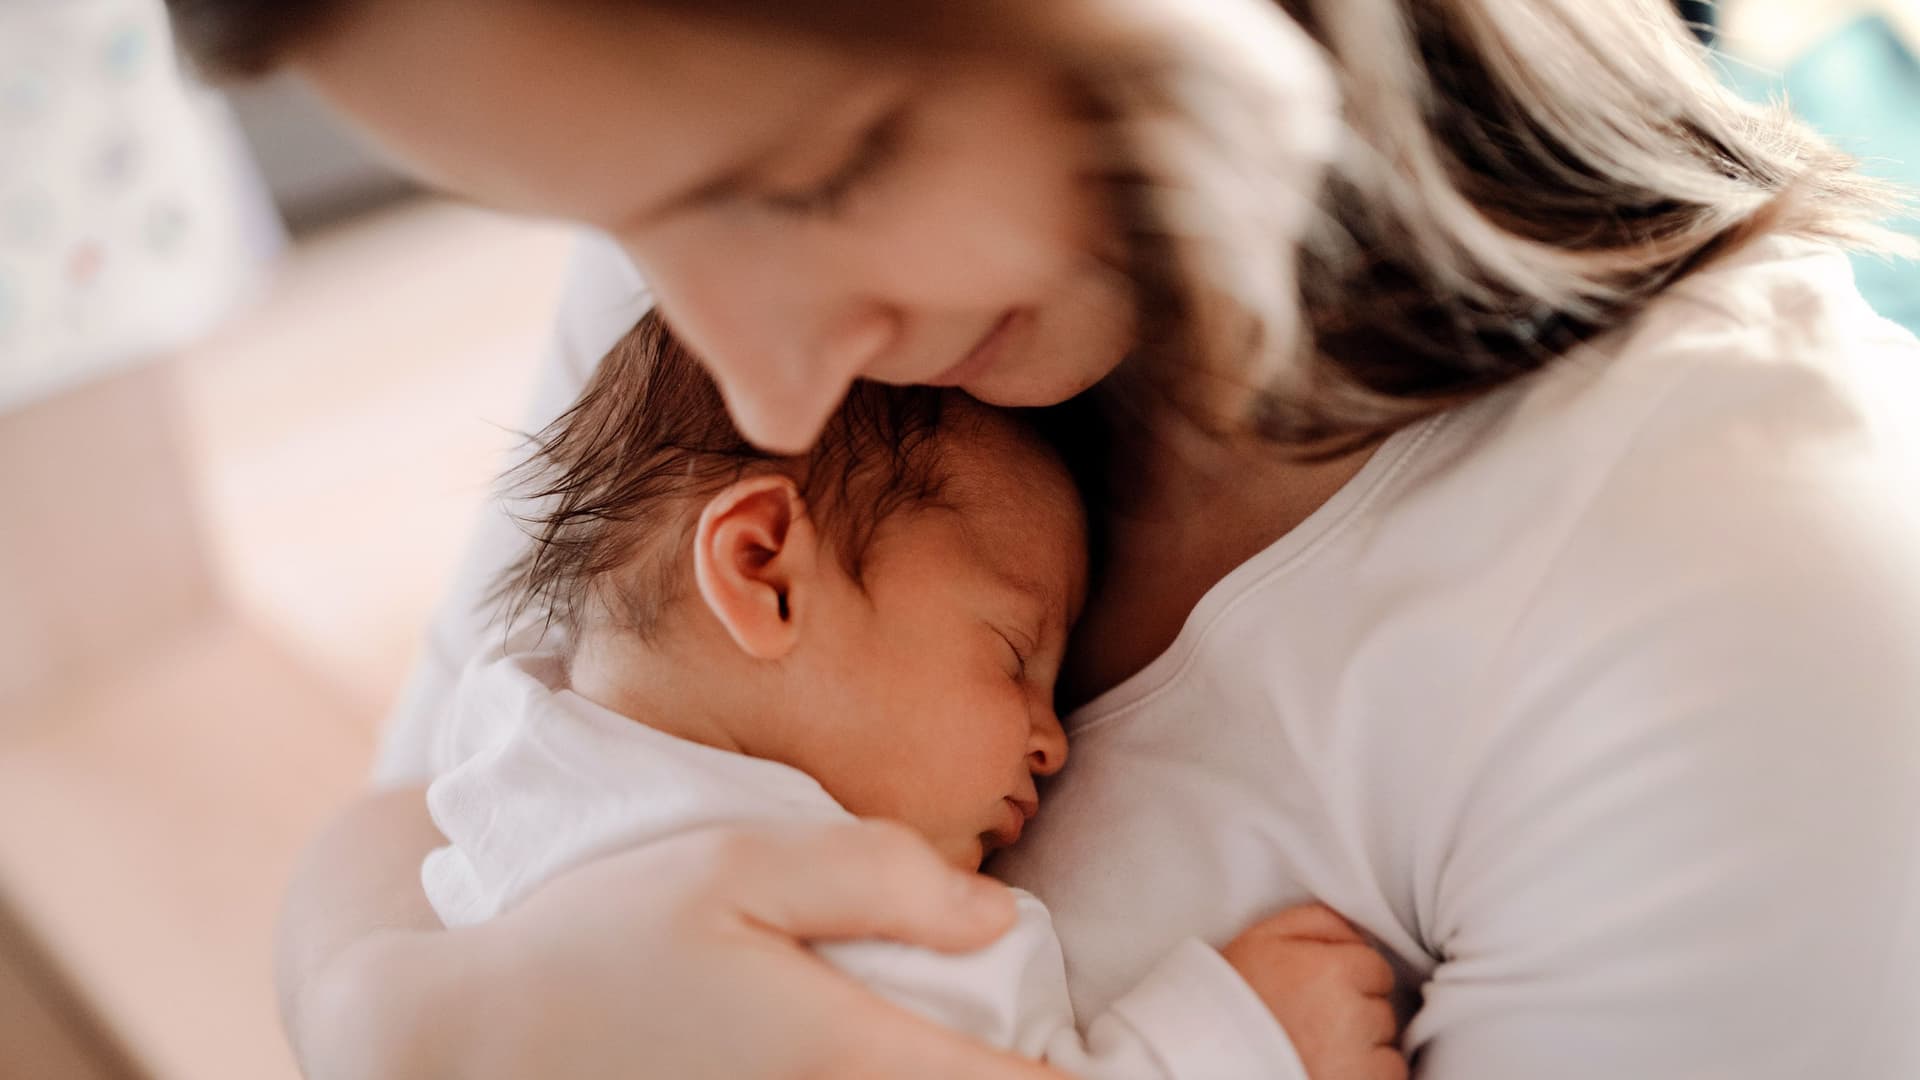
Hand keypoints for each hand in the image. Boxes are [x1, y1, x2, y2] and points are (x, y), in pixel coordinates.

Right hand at [381, 820, 1065, 1079]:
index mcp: (852, 1058)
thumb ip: (879, 877)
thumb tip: (1000, 914)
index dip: (1087, 1079)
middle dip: (1026, 1077)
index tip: (1112, 1052)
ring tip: (978, 1046)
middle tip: (1050, 1046)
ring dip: (960, 1078)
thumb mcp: (738, 861)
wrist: (459, 1045)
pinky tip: (892, 1057)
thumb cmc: (601, 939)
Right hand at [1221, 904, 1405, 1079]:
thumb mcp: (1259, 941)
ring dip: (1363, 1052)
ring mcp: (1357, 1061)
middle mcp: (1349, 1015)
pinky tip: (1329, 1071)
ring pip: (1386, 1048)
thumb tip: (1359, 929)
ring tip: (1317, 1051)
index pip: (1376, 968)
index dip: (1349, 979)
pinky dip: (1365, 1077)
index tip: (1319, 993)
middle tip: (1312, 1025)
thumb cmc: (1230, 1001)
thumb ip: (1315, 921)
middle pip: (1382, 1009)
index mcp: (1329, 971)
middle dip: (1357, 1016)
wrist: (1208, 1060)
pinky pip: (1387, 1078)